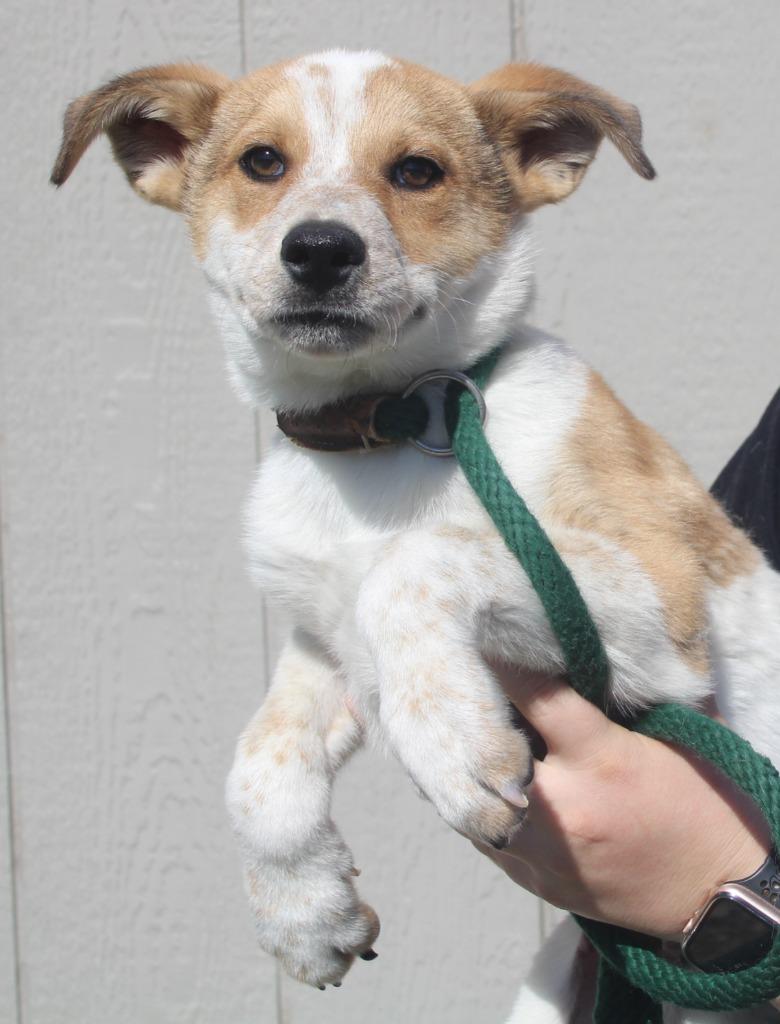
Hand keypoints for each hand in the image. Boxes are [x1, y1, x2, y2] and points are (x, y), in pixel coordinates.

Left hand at [476, 665, 770, 940]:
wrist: (715, 891)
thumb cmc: (695, 801)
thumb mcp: (666, 739)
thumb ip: (609, 706)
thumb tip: (560, 664)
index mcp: (602, 759)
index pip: (538, 699)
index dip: (506, 665)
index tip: (485, 642)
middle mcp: (565, 806)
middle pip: (489, 752)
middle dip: (474, 724)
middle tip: (468, 698)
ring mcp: (546, 852)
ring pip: (474, 801)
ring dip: (470, 770)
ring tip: (468, 742)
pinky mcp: (536, 881)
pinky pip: (486, 837)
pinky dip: (482, 807)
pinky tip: (485, 786)